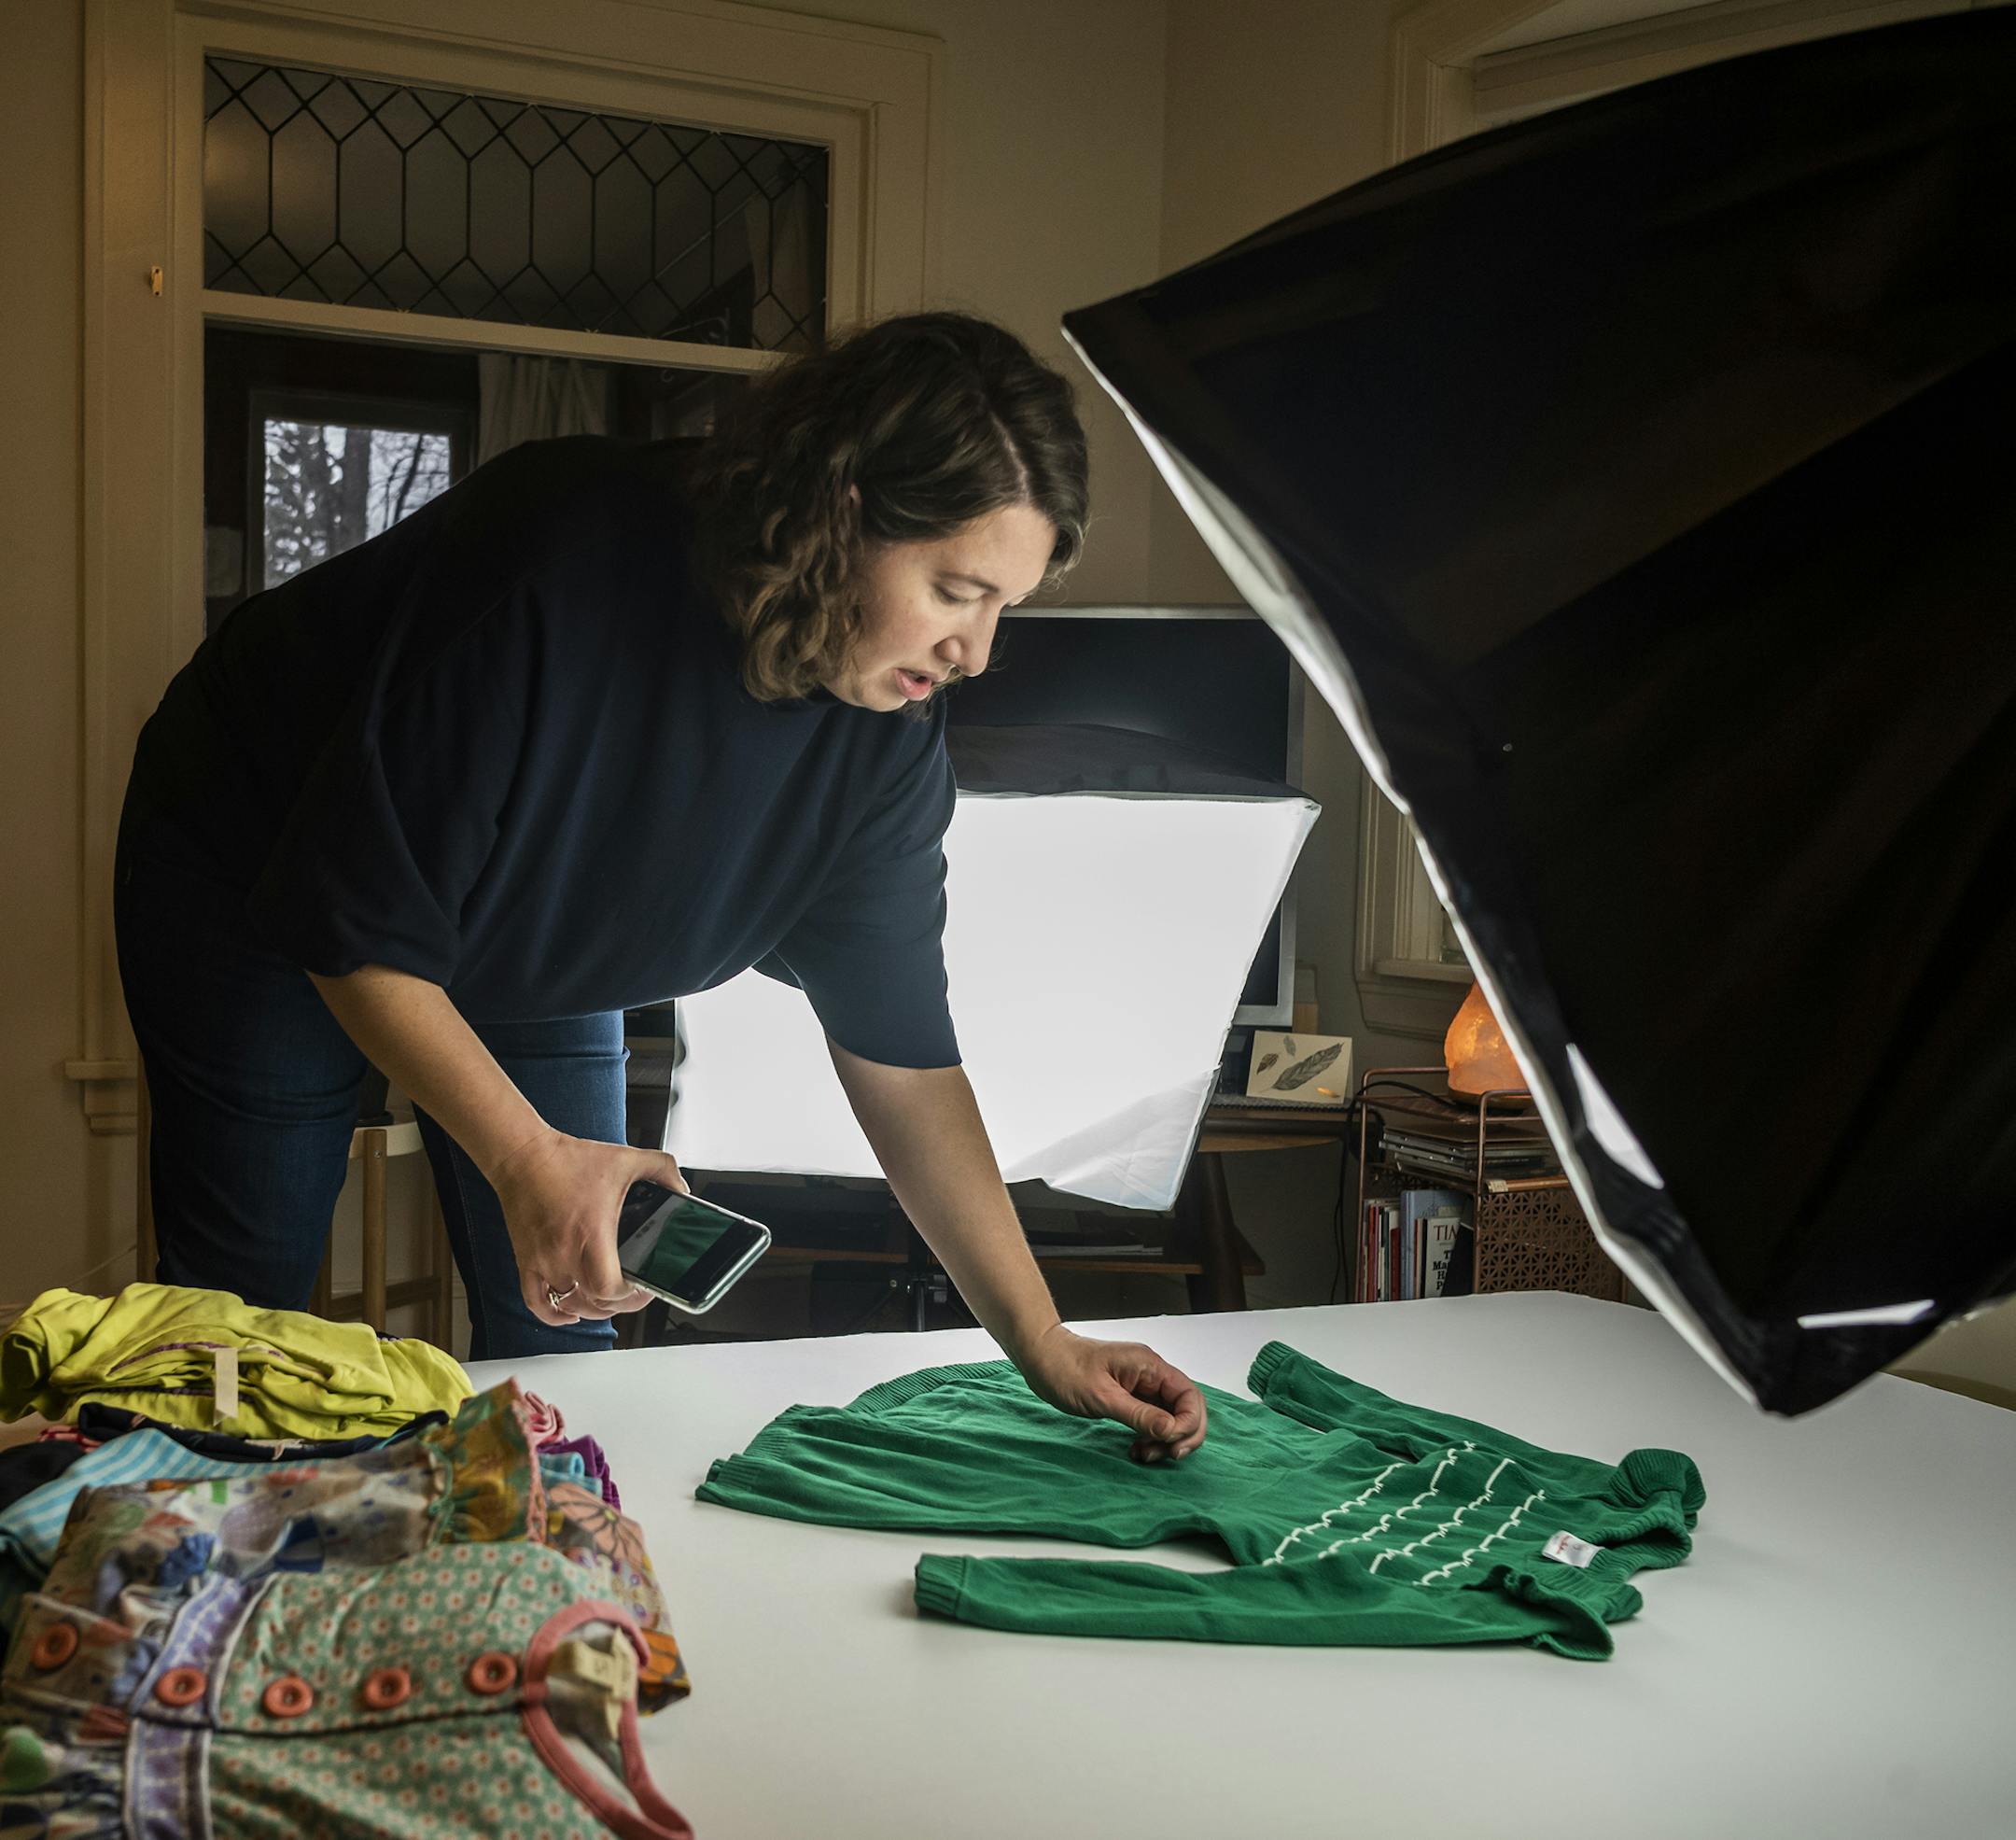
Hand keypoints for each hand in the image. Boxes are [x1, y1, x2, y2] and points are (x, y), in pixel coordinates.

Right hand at [487, 1130, 688, 1327]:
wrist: (523, 1155)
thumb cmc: (568, 1159)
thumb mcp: (626, 1158)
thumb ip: (662, 1169)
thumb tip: (681, 1190)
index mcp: (591, 1233)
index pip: (609, 1288)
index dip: (631, 1295)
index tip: (644, 1285)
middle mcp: (564, 1253)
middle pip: (594, 1303)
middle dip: (619, 1304)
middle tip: (633, 1291)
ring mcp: (542, 1261)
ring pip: (569, 1305)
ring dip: (592, 1308)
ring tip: (608, 1297)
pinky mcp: (525, 1261)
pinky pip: (536, 1302)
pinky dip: (555, 1314)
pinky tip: (571, 1312)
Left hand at [1013, 1323, 1208, 1462]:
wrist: (1041, 1358)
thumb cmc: (1065, 1369)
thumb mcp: (1102, 1397)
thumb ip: (1139, 1414)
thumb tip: (1172, 1430)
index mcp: (1150, 1366)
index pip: (1189, 1396)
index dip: (1188, 1424)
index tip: (1169, 1444)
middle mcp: (1151, 1374)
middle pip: (1187, 1408)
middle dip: (1182, 1435)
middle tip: (1163, 1455)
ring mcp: (1142, 1385)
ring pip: (1172, 1417)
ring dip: (1166, 1439)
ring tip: (1143, 1454)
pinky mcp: (1131, 1396)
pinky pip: (1153, 1419)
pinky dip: (1151, 1437)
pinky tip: (1136, 1448)